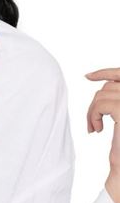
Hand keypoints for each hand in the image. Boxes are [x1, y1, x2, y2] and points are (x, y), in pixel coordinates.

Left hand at [85, 68, 119, 202]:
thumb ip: (115, 99)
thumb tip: (96, 79)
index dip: (106, 72)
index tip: (88, 77)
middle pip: (110, 86)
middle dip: (96, 102)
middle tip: (92, 122)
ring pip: (102, 94)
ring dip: (92, 110)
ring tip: (94, 128)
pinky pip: (100, 103)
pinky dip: (92, 115)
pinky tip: (96, 130)